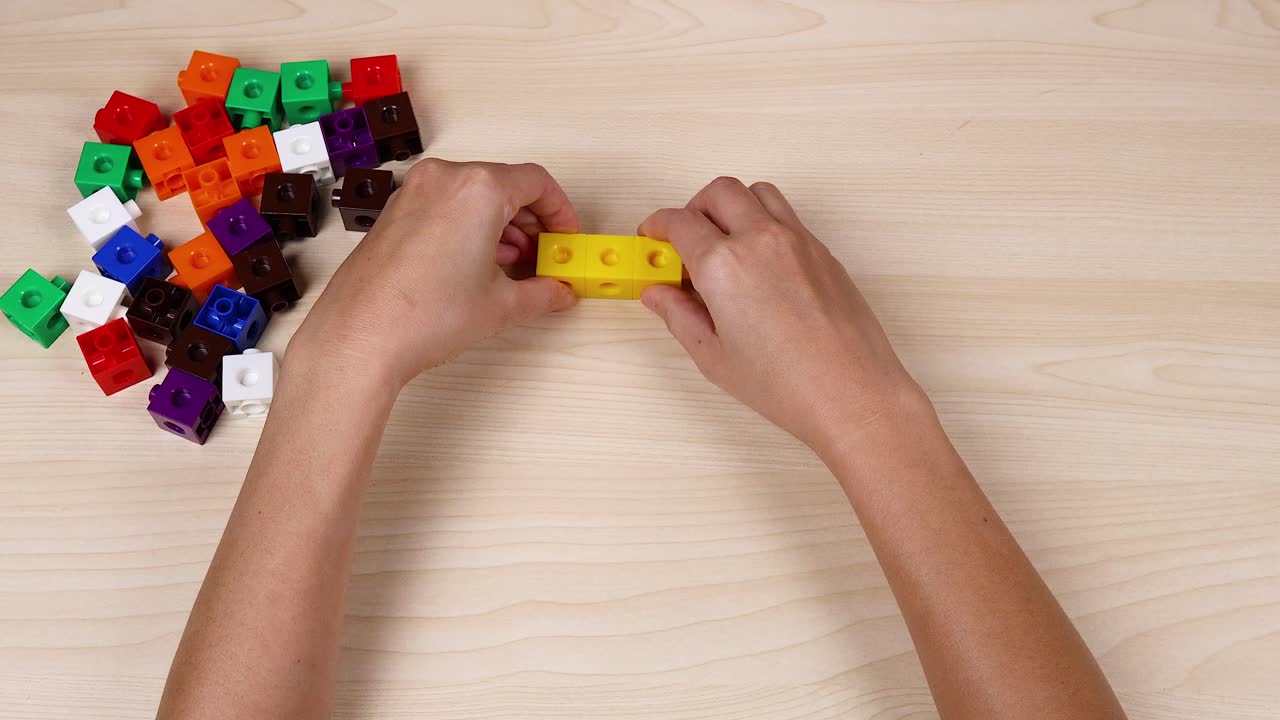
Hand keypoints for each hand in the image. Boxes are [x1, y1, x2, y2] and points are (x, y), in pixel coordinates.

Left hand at [290, 159, 578, 385]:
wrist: (361, 337)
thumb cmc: (422, 315)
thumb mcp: (501, 305)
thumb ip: (542, 293)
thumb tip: (557, 292)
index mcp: (478, 188)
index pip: (536, 182)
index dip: (560, 211)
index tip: (566, 236)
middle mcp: (444, 179)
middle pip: (505, 185)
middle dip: (532, 221)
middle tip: (545, 256)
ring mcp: (414, 193)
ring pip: (474, 195)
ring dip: (501, 226)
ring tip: (513, 267)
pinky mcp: (395, 212)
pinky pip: (446, 205)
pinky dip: (470, 227)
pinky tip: (477, 266)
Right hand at [638, 177, 923, 451]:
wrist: (851, 392)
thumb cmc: (785, 384)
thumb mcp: (714, 356)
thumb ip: (679, 316)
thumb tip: (657, 294)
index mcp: (723, 265)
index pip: (679, 222)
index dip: (657, 226)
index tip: (652, 238)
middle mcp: (759, 239)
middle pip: (718, 192)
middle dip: (693, 208)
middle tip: (685, 241)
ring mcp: (796, 240)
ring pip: (757, 193)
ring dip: (733, 206)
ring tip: (725, 243)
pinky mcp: (822, 251)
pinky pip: (787, 216)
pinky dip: (764, 222)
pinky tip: (760, 263)